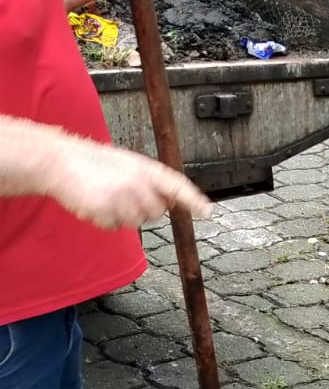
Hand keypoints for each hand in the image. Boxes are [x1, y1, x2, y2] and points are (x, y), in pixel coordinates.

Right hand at [50, 135, 211, 229]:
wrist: (59, 161)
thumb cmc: (93, 162)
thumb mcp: (128, 164)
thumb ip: (150, 181)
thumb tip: (170, 202)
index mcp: (146, 168)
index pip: (177, 185)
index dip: (193, 200)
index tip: (207, 211)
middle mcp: (138, 183)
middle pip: (156, 212)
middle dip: (143, 209)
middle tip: (121, 193)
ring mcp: (123, 198)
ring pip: (136, 222)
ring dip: (122, 215)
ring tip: (105, 195)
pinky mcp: (107, 211)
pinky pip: (115, 227)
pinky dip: (105, 220)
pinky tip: (94, 202)